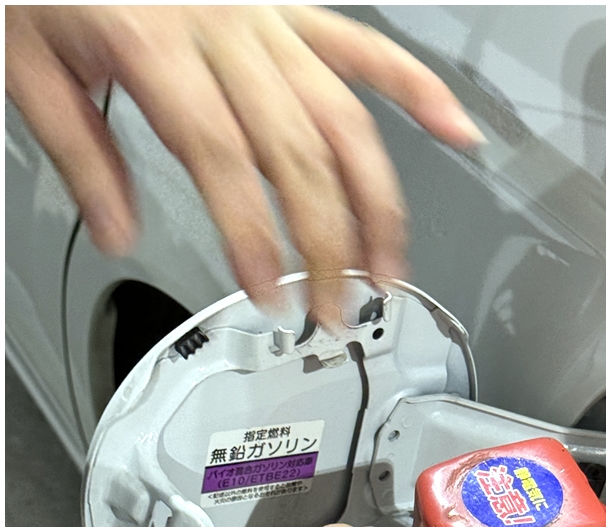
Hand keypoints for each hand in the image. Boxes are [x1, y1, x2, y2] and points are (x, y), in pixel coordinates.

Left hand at [4, 6, 483, 326]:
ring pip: (342, 117)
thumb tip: (120, 232)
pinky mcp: (288, 7)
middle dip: (326, 244)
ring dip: (376, 201)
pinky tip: (454, 131)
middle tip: (334, 307)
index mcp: (154, 41)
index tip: (267, 293)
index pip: (223, 158)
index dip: (254, 234)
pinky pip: (363, 48)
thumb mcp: (29, 64)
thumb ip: (80, 153)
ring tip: (388, 267)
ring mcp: (266, 16)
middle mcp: (224, 25)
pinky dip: (414, 88)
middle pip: (297, 152)